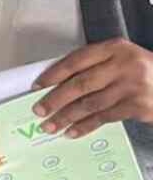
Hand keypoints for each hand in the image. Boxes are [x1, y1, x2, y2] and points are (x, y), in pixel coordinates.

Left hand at [32, 38, 152, 137]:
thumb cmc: (145, 72)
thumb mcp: (122, 59)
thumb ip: (96, 65)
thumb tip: (58, 83)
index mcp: (115, 48)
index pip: (76, 60)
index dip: (54, 74)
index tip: (37, 86)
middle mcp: (123, 65)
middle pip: (80, 84)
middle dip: (56, 99)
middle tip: (39, 110)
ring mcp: (132, 87)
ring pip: (90, 104)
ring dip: (66, 117)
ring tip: (50, 125)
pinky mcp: (138, 107)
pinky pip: (104, 118)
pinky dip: (86, 126)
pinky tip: (72, 131)